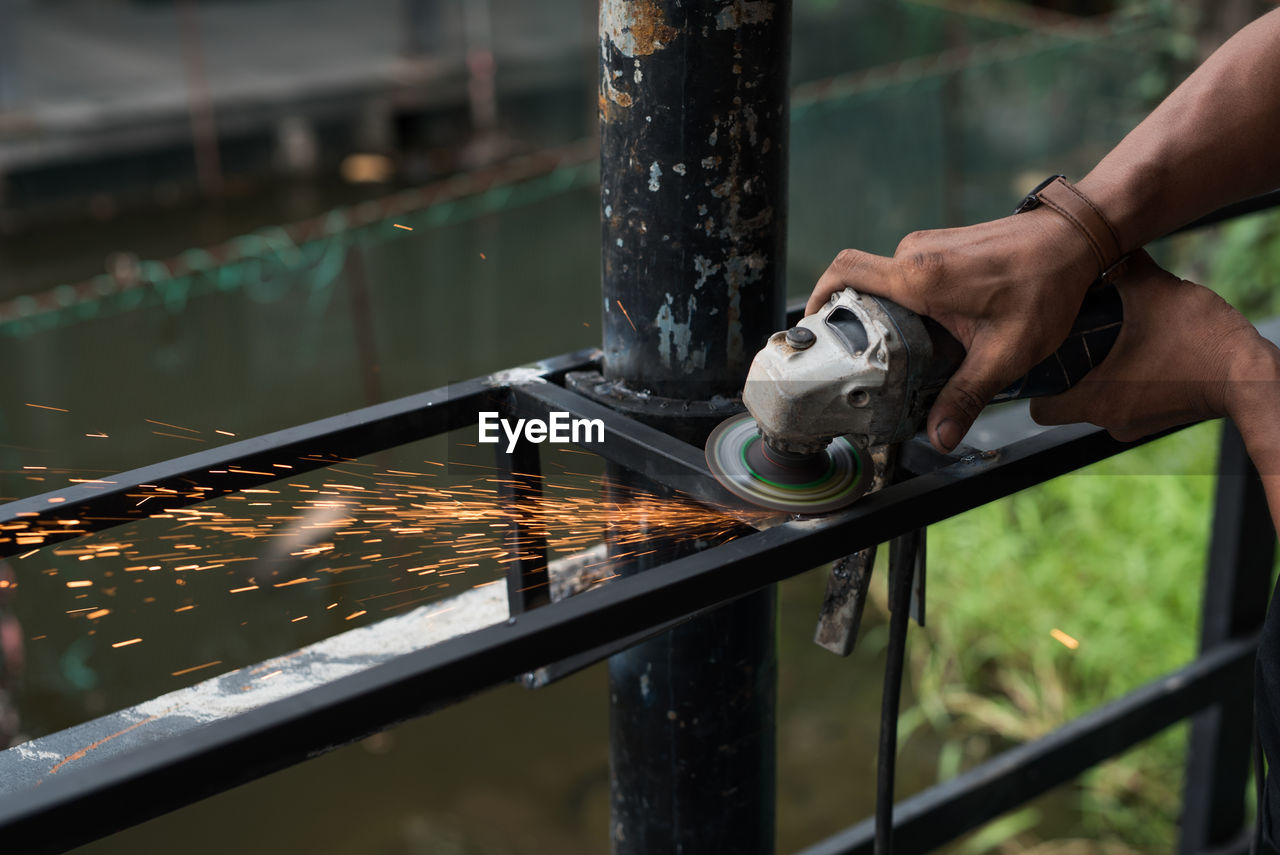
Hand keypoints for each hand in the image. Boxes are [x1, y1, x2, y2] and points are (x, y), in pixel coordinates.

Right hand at [807, 207, 1099, 451]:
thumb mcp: (1006, 352)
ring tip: (905, 352)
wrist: (1076, 238)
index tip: (814, 328)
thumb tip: (940, 437)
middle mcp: (915, 252)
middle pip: (861, 287)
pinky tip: (931, 331)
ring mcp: (928, 244)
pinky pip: (906, 275)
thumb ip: (967, 395)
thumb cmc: (1045, 286)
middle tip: (867, 362)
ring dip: (888, 315)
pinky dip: (907, 302)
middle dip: (858, 323)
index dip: (818, 296)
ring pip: (885, 283)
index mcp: (920, 275)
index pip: (844, 271)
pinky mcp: (941, 245)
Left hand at [1029, 251, 1265, 440]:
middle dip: (1070, 374)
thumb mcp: (1155, 290)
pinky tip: (1144, 354)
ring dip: (1102, 376)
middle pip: (1068, 404)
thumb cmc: (1201, 338)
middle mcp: (1110, 421)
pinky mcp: (1159, 423)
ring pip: (1100, 403)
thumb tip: (1106, 239)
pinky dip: (1129, 383)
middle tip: (1079, 342)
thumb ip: (1123, 266)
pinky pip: (1129, 404)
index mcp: (1096, 399)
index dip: (1037, 386)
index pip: (1040, 409)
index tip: (1046, 358)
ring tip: (1116, 342)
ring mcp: (1135, 426)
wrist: (1254, 376)